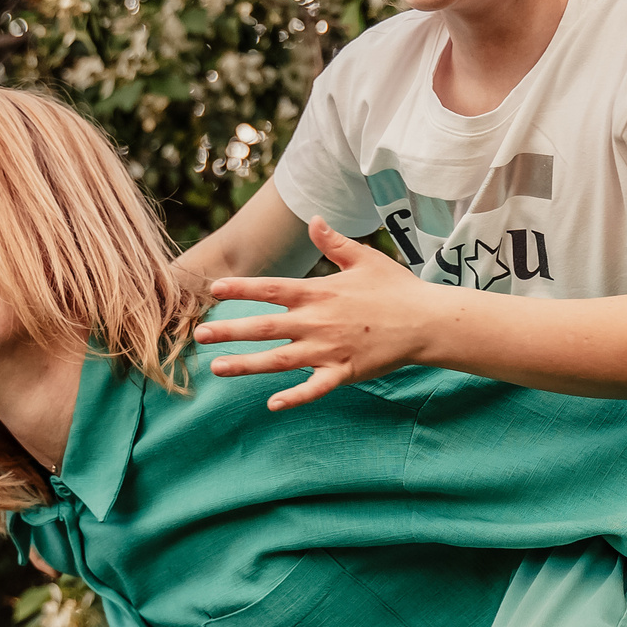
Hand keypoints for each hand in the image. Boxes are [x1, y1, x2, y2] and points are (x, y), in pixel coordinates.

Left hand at [194, 217, 437, 410]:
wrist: (426, 321)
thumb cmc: (396, 288)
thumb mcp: (364, 258)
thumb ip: (334, 243)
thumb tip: (314, 220)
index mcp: (319, 293)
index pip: (270, 289)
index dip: (240, 288)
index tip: (213, 290)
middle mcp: (317, 322)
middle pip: (264, 327)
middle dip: (230, 331)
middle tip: (200, 337)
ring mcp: (329, 349)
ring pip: (279, 360)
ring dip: (247, 364)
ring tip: (218, 369)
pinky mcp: (344, 372)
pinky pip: (314, 388)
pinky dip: (294, 397)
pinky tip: (272, 405)